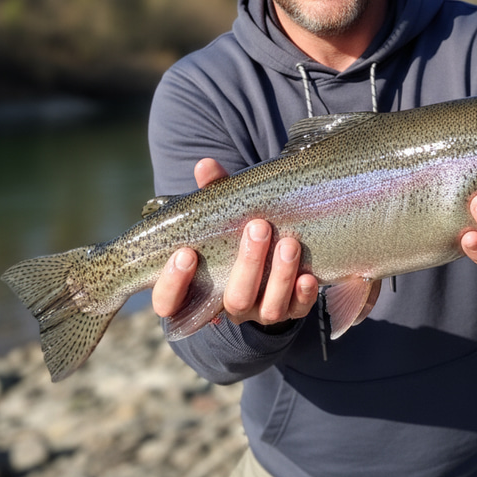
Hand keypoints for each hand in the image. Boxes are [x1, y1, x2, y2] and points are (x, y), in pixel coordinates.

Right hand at [152, 158, 318, 327]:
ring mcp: (261, 311)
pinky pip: (298, 311)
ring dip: (280, 276)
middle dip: (247, 265)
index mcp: (198, 288)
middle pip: (234, 300)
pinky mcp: (292, 311)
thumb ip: (213, 193)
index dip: (173, 284)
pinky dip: (303, 295)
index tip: (186, 253)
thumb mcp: (223, 216)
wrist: (273, 256)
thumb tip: (205, 165)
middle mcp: (229, 305)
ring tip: (289, 242)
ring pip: (268, 309)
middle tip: (258, 227)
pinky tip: (308, 276)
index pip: (168, 302)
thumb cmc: (235, 233)